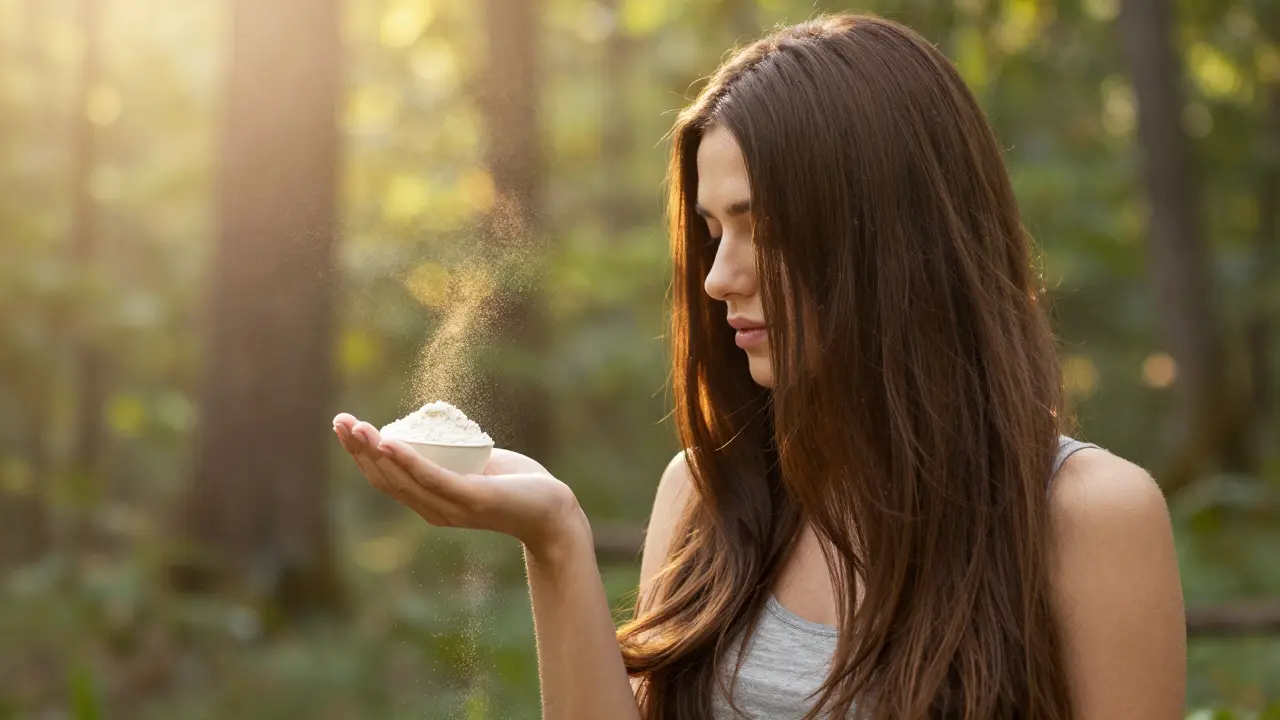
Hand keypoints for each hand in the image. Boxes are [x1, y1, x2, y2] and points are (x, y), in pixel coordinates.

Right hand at [332, 414, 584, 554]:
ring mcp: (451, 506)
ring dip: (376, 450)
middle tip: (339, 421)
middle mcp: (433, 509)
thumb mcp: (477, 466)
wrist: (553, 511)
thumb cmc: (517, 486)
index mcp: (429, 501)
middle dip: (358, 448)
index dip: (360, 452)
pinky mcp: (473, 499)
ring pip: (403, 478)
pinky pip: (435, 478)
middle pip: (385, 477)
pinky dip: (409, 460)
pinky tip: (391, 443)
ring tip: (358, 427)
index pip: (384, 477)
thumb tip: (442, 430)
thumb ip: (458, 455)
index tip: (343, 425)